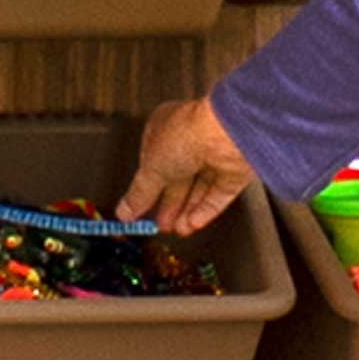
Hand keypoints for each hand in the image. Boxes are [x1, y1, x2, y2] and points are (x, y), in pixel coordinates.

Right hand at [118, 96, 254, 234]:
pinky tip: (194, 223)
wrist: (223, 135)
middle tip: (162, 224)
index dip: (148, 187)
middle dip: (170, 205)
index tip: (141, 207)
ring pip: (199, 188)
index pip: (154, 163)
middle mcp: (191, 141)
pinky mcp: (234, 169)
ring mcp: (215, 154)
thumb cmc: (186, 134)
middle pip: (178, 179)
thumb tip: (125, 211)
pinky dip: (206, 209)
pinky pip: (218, 193)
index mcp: (166, 130)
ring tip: (178, 229)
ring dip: (187, 211)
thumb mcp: (151, 169)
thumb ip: (139, 194)